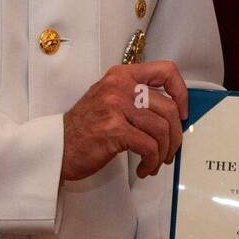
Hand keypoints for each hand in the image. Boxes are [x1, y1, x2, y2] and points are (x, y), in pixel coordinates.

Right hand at [61, 60, 187, 181]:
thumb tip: (172, 111)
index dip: (181, 92)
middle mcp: (119, 86)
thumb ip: (136, 97)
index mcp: (121, 75)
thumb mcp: (109, 99)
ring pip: (162, 129)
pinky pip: (149, 146)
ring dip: (164, 152)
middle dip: (175, 135)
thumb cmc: (84, 128)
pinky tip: (144, 168)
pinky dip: (151, 161)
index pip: (166, 71)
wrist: (56, 147)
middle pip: (169, 108)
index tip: (182, 112)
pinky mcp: (114, 130)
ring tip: (156, 162)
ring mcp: (115, 106)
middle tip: (170, 150)